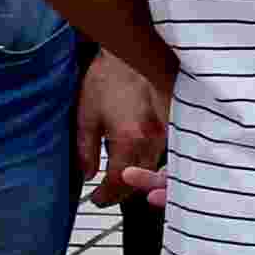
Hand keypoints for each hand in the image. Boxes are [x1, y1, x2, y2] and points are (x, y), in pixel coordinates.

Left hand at [77, 56, 169, 209]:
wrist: (131, 53)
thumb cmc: (106, 81)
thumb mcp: (86, 116)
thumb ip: (85, 149)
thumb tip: (87, 175)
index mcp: (128, 139)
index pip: (119, 181)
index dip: (106, 195)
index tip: (95, 200)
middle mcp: (151, 140)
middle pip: (139, 180)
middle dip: (122, 193)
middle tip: (105, 196)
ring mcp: (164, 134)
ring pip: (152, 169)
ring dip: (136, 179)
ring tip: (118, 181)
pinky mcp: (169, 126)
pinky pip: (159, 154)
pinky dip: (147, 164)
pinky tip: (135, 161)